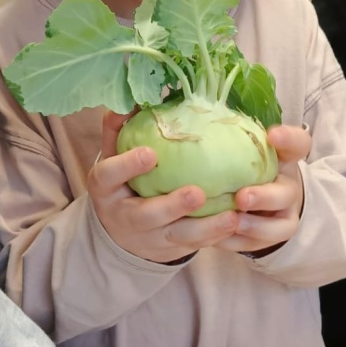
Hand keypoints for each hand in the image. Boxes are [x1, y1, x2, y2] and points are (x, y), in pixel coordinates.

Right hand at [87, 111, 240, 263]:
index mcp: (106, 189)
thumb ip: (119, 129)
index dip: (127, 165)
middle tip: (197, 192)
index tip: (150, 153)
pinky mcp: (172, 248)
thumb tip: (134, 98)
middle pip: (148, 214)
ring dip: (206, 228)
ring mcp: (150, 236)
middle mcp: (126, 216)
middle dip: (173, 206)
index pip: (109, 176)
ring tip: (232, 215)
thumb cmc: (122, 182)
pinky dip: (218, 236)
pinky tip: (239, 223)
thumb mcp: (113, 156)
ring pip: (179, 236)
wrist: (122, 233)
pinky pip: (197, 244)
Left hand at [218, 125, 309, 255]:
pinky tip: (217, 239)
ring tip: (231, 222)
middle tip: (241, 197)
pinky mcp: (272, 237)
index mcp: (284, 159)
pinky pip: (258, 244)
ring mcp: (284, 215)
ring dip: (255, 226)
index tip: (272, 134)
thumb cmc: (243, 169)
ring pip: (280, 227)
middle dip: (265, 196)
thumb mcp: (241, 149)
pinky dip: (238, 242)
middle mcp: (289, 187)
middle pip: (286, 193)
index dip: (289, 139)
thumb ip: (230, 137)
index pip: (298, 143)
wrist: (258, 202)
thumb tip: (193, 115)